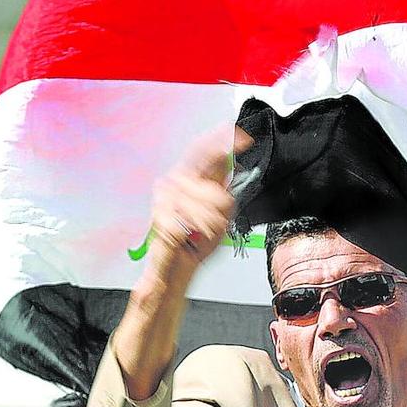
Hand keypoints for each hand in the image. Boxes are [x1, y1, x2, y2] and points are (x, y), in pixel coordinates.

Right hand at [148, 126, 251, 276]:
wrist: (175, 268)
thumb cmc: (194, 244)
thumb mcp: (218, 214)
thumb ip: (222, 189)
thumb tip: (232, 165)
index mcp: (187, 180)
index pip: (205, 151)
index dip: (224, 142)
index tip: (243, 138)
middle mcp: (174, 183)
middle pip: (213, 179)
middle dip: (220, 204)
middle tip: (215, 222)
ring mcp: (166, 197)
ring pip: (211, 200)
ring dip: (213, 222)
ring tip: (201, 232)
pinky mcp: (163, 213)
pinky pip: (199, 217)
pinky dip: (203, 231)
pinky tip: (193, 236)